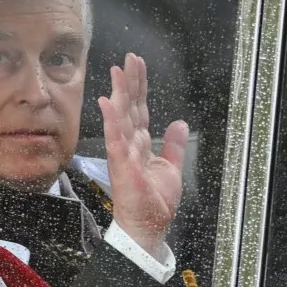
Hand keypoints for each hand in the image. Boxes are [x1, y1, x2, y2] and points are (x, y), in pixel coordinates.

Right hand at [98, 53, 188, 255]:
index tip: (138, 66)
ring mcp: (123, 152)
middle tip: (130, 58)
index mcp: (141, 144)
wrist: (148, 227)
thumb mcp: (172, 168)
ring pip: (121, 117)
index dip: (139, 87)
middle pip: (130, 107)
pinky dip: (111, 120)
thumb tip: (180, 123)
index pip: (140, 109)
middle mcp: (129, 144)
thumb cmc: (153, 203)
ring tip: (118, 71)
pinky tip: (107, 102)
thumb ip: (174, 145)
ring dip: (120, 93)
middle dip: (130, 82)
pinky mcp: (121, 164)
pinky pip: (115, 138)